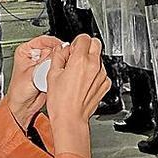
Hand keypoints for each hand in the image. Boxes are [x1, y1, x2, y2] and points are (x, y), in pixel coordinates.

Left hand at [6, 35, 65, 129]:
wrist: (23, 107)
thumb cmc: (19, 92)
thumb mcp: (32, 73)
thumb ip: (46, 62)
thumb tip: (59, 52)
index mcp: (26, 51)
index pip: (43, 40)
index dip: (54, 43)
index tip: (62, 47)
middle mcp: (35, 56)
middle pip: (52, 48)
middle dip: (59, 54)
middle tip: (63, 58)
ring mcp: (43, 64)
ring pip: (57, 58)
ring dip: (60, 63)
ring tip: (60, 68)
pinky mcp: (50, 72)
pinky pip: (59, 68)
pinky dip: (61, 70)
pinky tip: (60, 74)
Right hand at [45, 34, 109, 157]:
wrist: (70, 119)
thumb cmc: (60, 101)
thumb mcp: (52, 74)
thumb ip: (58, 56)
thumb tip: (62, 49)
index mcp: (80, 60)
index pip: (84, 38)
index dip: (76, 42)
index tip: (71, 49)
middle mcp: (94, 66)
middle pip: (96, 43)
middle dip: (86, 46)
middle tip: (76, 56)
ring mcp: (102, 75)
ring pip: (98, 58)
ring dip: (90, 61)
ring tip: (77, 73)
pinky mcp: (105, 84)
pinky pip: (101, 72)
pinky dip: (94, 73)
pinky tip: (83, 82)